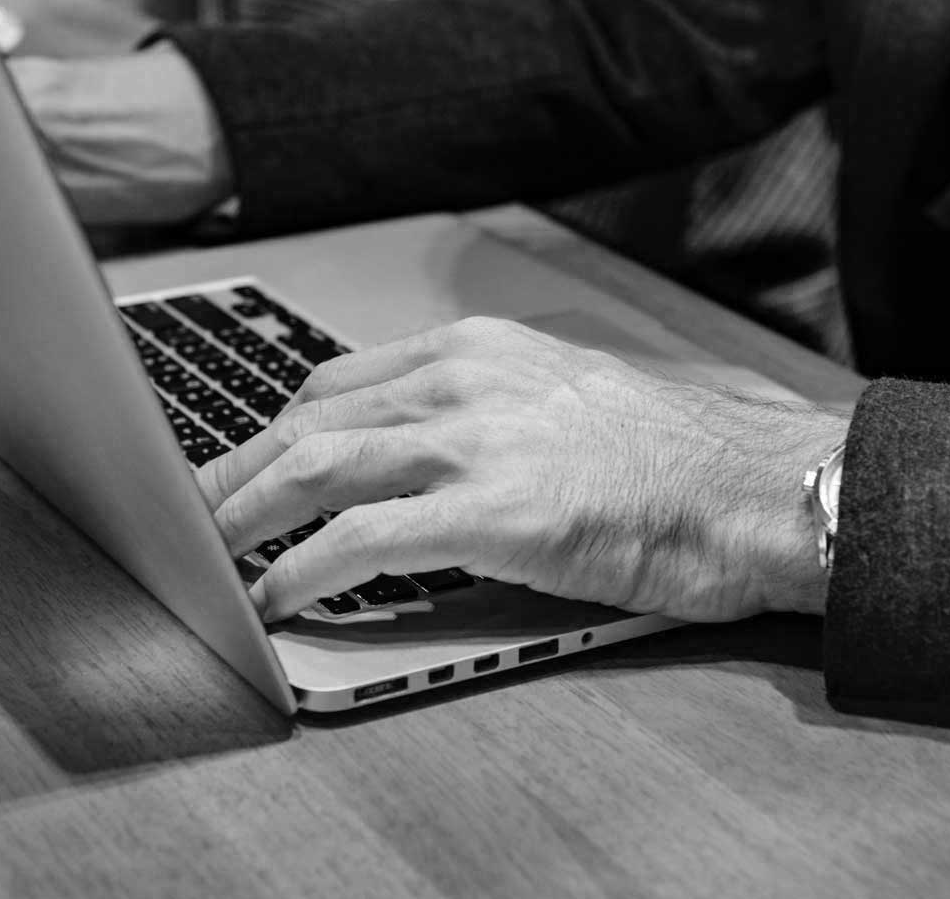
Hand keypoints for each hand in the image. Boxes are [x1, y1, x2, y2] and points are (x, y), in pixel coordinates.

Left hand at [200, 318, 848, 622]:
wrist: (754, 486)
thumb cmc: (676, 459)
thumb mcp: (566, 402)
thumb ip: (488, 415)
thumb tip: (425, 462)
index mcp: (477, 351)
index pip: (338, 382)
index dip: (276, 430)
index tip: (246, 466)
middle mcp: (460, 381)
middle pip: (305, 420)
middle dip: (234, 472)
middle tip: (195, 518)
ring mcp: (471, 441)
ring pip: (312, 468)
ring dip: (242, 519)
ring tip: (210, 559)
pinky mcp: (487, 510)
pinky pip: (355, 539)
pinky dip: (298, 571)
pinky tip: (274, 599)